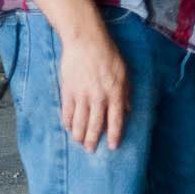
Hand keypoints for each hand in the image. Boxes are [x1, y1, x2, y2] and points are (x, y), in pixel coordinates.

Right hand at [58, 24, 129, 151]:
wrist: (86, 43)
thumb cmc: (109, 55)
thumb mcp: (124, 73)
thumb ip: (125, 93)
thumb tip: (128, 110)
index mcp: (115, 93)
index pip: (115, 120)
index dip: (114, 135)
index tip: (113, 147)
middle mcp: (98, 98)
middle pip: (94, 126)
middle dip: (93, 141)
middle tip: (91, 150)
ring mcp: (81, 96)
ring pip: (79, 123)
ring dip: (79, 135)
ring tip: (80, 143)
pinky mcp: (68, 92)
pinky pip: (67, 112)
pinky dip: (68, 123)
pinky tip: (69, 128)